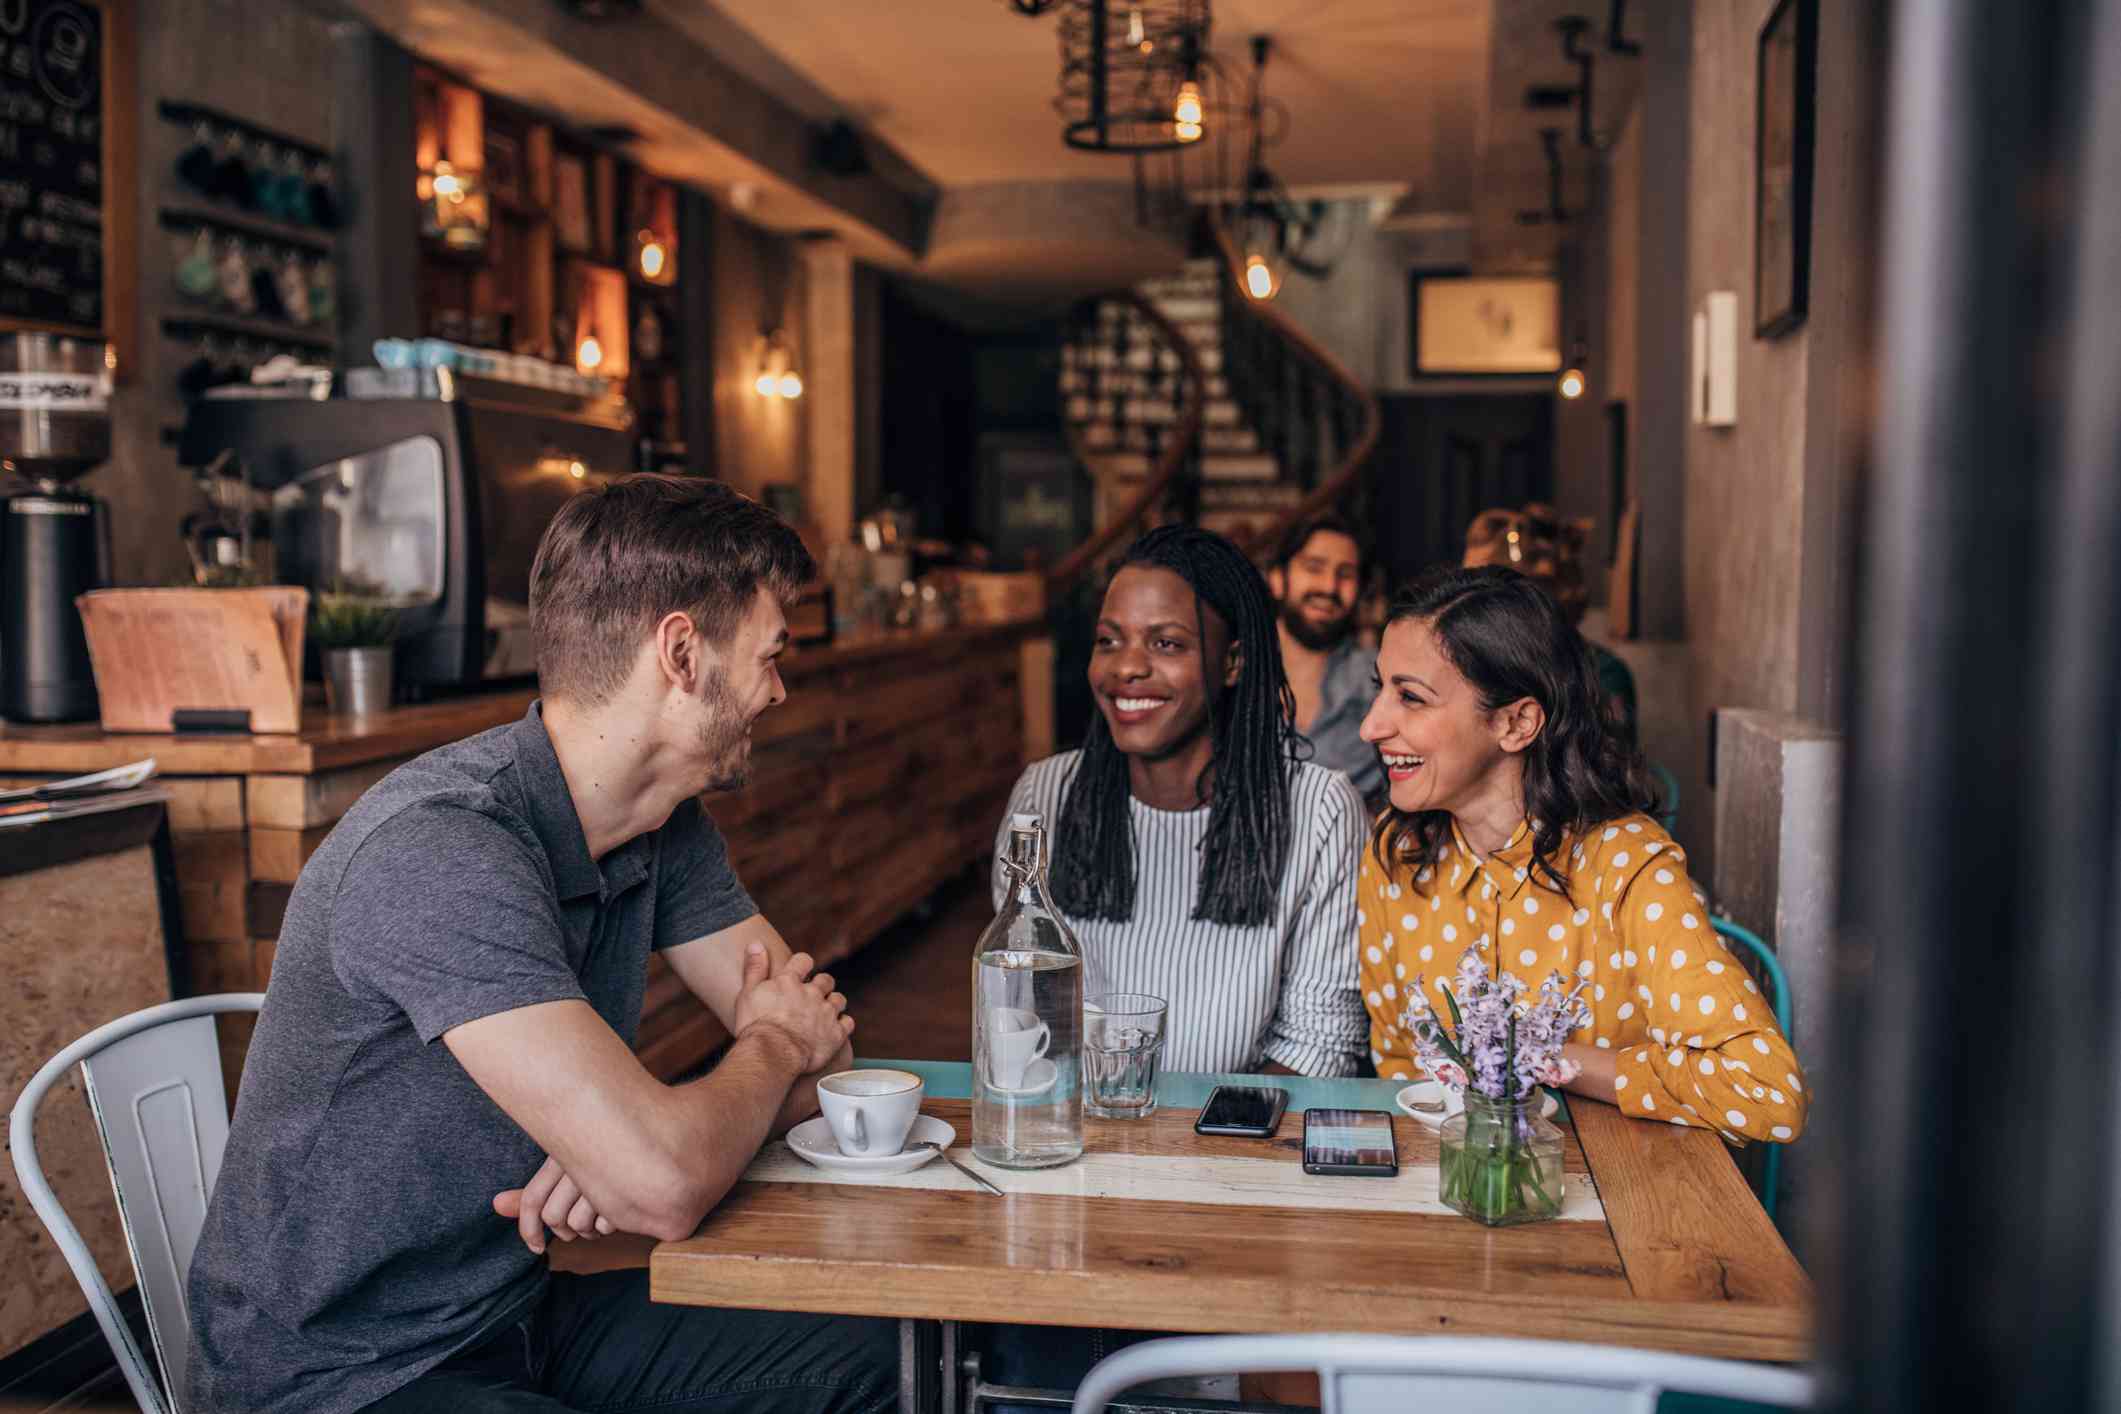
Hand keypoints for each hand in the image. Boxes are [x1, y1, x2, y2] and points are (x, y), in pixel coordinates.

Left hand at [493, 1155, 613, 1253]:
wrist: (659, 1141)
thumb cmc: (607, 1157)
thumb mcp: (567, 1171)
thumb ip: (536, 1191)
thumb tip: (495, 1205)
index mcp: (560, 1152)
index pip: (532, 1199)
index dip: (527, 1229)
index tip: (535, 1248)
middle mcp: (577, 1161)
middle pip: (554, 1217)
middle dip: (565, 1231)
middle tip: (581, 1225)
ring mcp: (600, 1174)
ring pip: (578, 1224)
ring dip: (589, 1230)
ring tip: (603, 1214)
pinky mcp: (624, 1188)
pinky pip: (604, 1224)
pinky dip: (610, 1225)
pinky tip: (621, 1210)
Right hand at [731, 942, 853, 1072]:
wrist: (772, 1054)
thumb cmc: (755, 1026)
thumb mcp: (748, 994)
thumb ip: (754, 968)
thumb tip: (756, 943)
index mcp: (789, 982)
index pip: (803, 960)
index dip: (803, 964)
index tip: (801, 970)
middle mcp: (811, 993)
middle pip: (825, 980)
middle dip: (821, 985)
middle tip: (813, 995)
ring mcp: (826, 1013)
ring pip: (839, 999)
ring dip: (833, 1003)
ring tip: (825, 1012)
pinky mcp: (836, 1033)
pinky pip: (848, 1023)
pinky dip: (843, 1024)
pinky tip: (835, 1030)